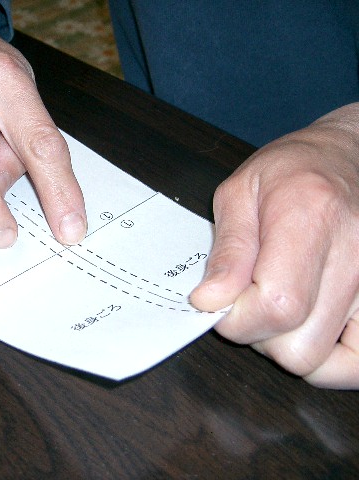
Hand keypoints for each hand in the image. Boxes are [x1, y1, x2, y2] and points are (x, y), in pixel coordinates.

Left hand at [191, 104, 358, 388]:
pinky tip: (310, 326)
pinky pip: (356, 364)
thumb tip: (209, 300)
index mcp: (310, 219)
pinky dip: (327, 359)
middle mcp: (355, 255)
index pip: (276, 307)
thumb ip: (227, 250)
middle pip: (298, 346)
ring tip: (279, 309)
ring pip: (323, 362)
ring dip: (288, 345)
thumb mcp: (241, 192)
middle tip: (249, 301)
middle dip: (258, 335)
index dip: (237, 320)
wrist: (349, 155)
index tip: (220, 303)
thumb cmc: (295, 170)